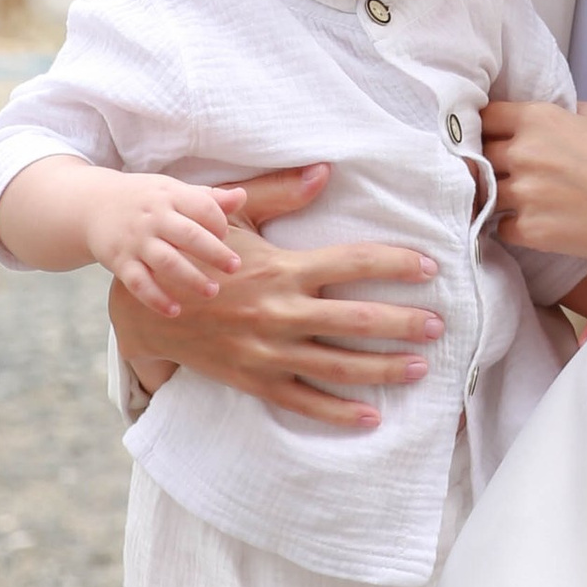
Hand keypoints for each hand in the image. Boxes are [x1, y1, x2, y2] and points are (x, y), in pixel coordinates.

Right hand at [0, 157, 250, 321]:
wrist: (92, 206)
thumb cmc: (145, 199)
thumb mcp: (172, 190)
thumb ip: (207, 197)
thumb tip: (242, 196)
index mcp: (169, 196)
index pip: (201, 207)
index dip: (218, 222)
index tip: (227, 237)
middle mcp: (153, 218)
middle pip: (188, 235)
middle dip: (214, 252)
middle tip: (235, 267)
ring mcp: (135, 241)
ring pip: (166, 262)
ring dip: (190, 278)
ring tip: (212, 291)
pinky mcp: (120, 262)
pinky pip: (139, 283)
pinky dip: (155, 298)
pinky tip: (175, 311)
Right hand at [108, 203, 446, 430]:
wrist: (148, 311)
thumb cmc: (199, 256)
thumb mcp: (233, 216)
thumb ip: (279, 191)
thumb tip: (325, 170)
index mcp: (283, 268)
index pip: (355, 261)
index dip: (397, 263)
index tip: (429, 266)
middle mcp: (281, 311)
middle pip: (356, 319)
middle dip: (403, 323)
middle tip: (438, 325)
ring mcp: (268, 351)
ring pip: (337, 365)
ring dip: (383, 368)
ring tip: (420, 367)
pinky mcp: (255, 380)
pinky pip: (303, 401)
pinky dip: (338, 413)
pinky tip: (372, 416)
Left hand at [483, 100, 586, 319]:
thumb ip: (562, 111)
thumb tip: (548, 116)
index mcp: (537, 119)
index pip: (484, 116)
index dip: (485, 126)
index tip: (488, 135)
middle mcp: (523, 154)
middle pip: (476, 155)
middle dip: (486, 161)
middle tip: (500, 169)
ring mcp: (524, 195)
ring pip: (485, 193)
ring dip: (497, 195)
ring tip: (514, 198)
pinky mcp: (532, 231)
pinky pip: (502, 227)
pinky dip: (512, 225)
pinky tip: (531, 221)